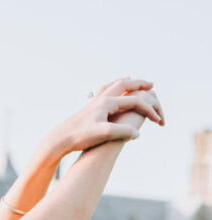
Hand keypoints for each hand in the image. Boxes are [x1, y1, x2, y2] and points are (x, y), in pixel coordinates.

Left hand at [41, 77, 163, 161]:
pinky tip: (113, 94)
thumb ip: (122, 132)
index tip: (158, 120)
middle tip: (151, 84)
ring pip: (113, 86)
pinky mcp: (89, 108)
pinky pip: (105, 92)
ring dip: (126, 83)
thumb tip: (137, 133)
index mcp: (107, 103)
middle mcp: (101, 99)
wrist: (61, 138)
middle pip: (123, 85)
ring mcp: (94, 102)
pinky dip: (113, 89)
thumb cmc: (81, 137)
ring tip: (133, 82)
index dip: (148, 110)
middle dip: (139, 84)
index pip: (134, 101)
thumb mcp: (103, 134)